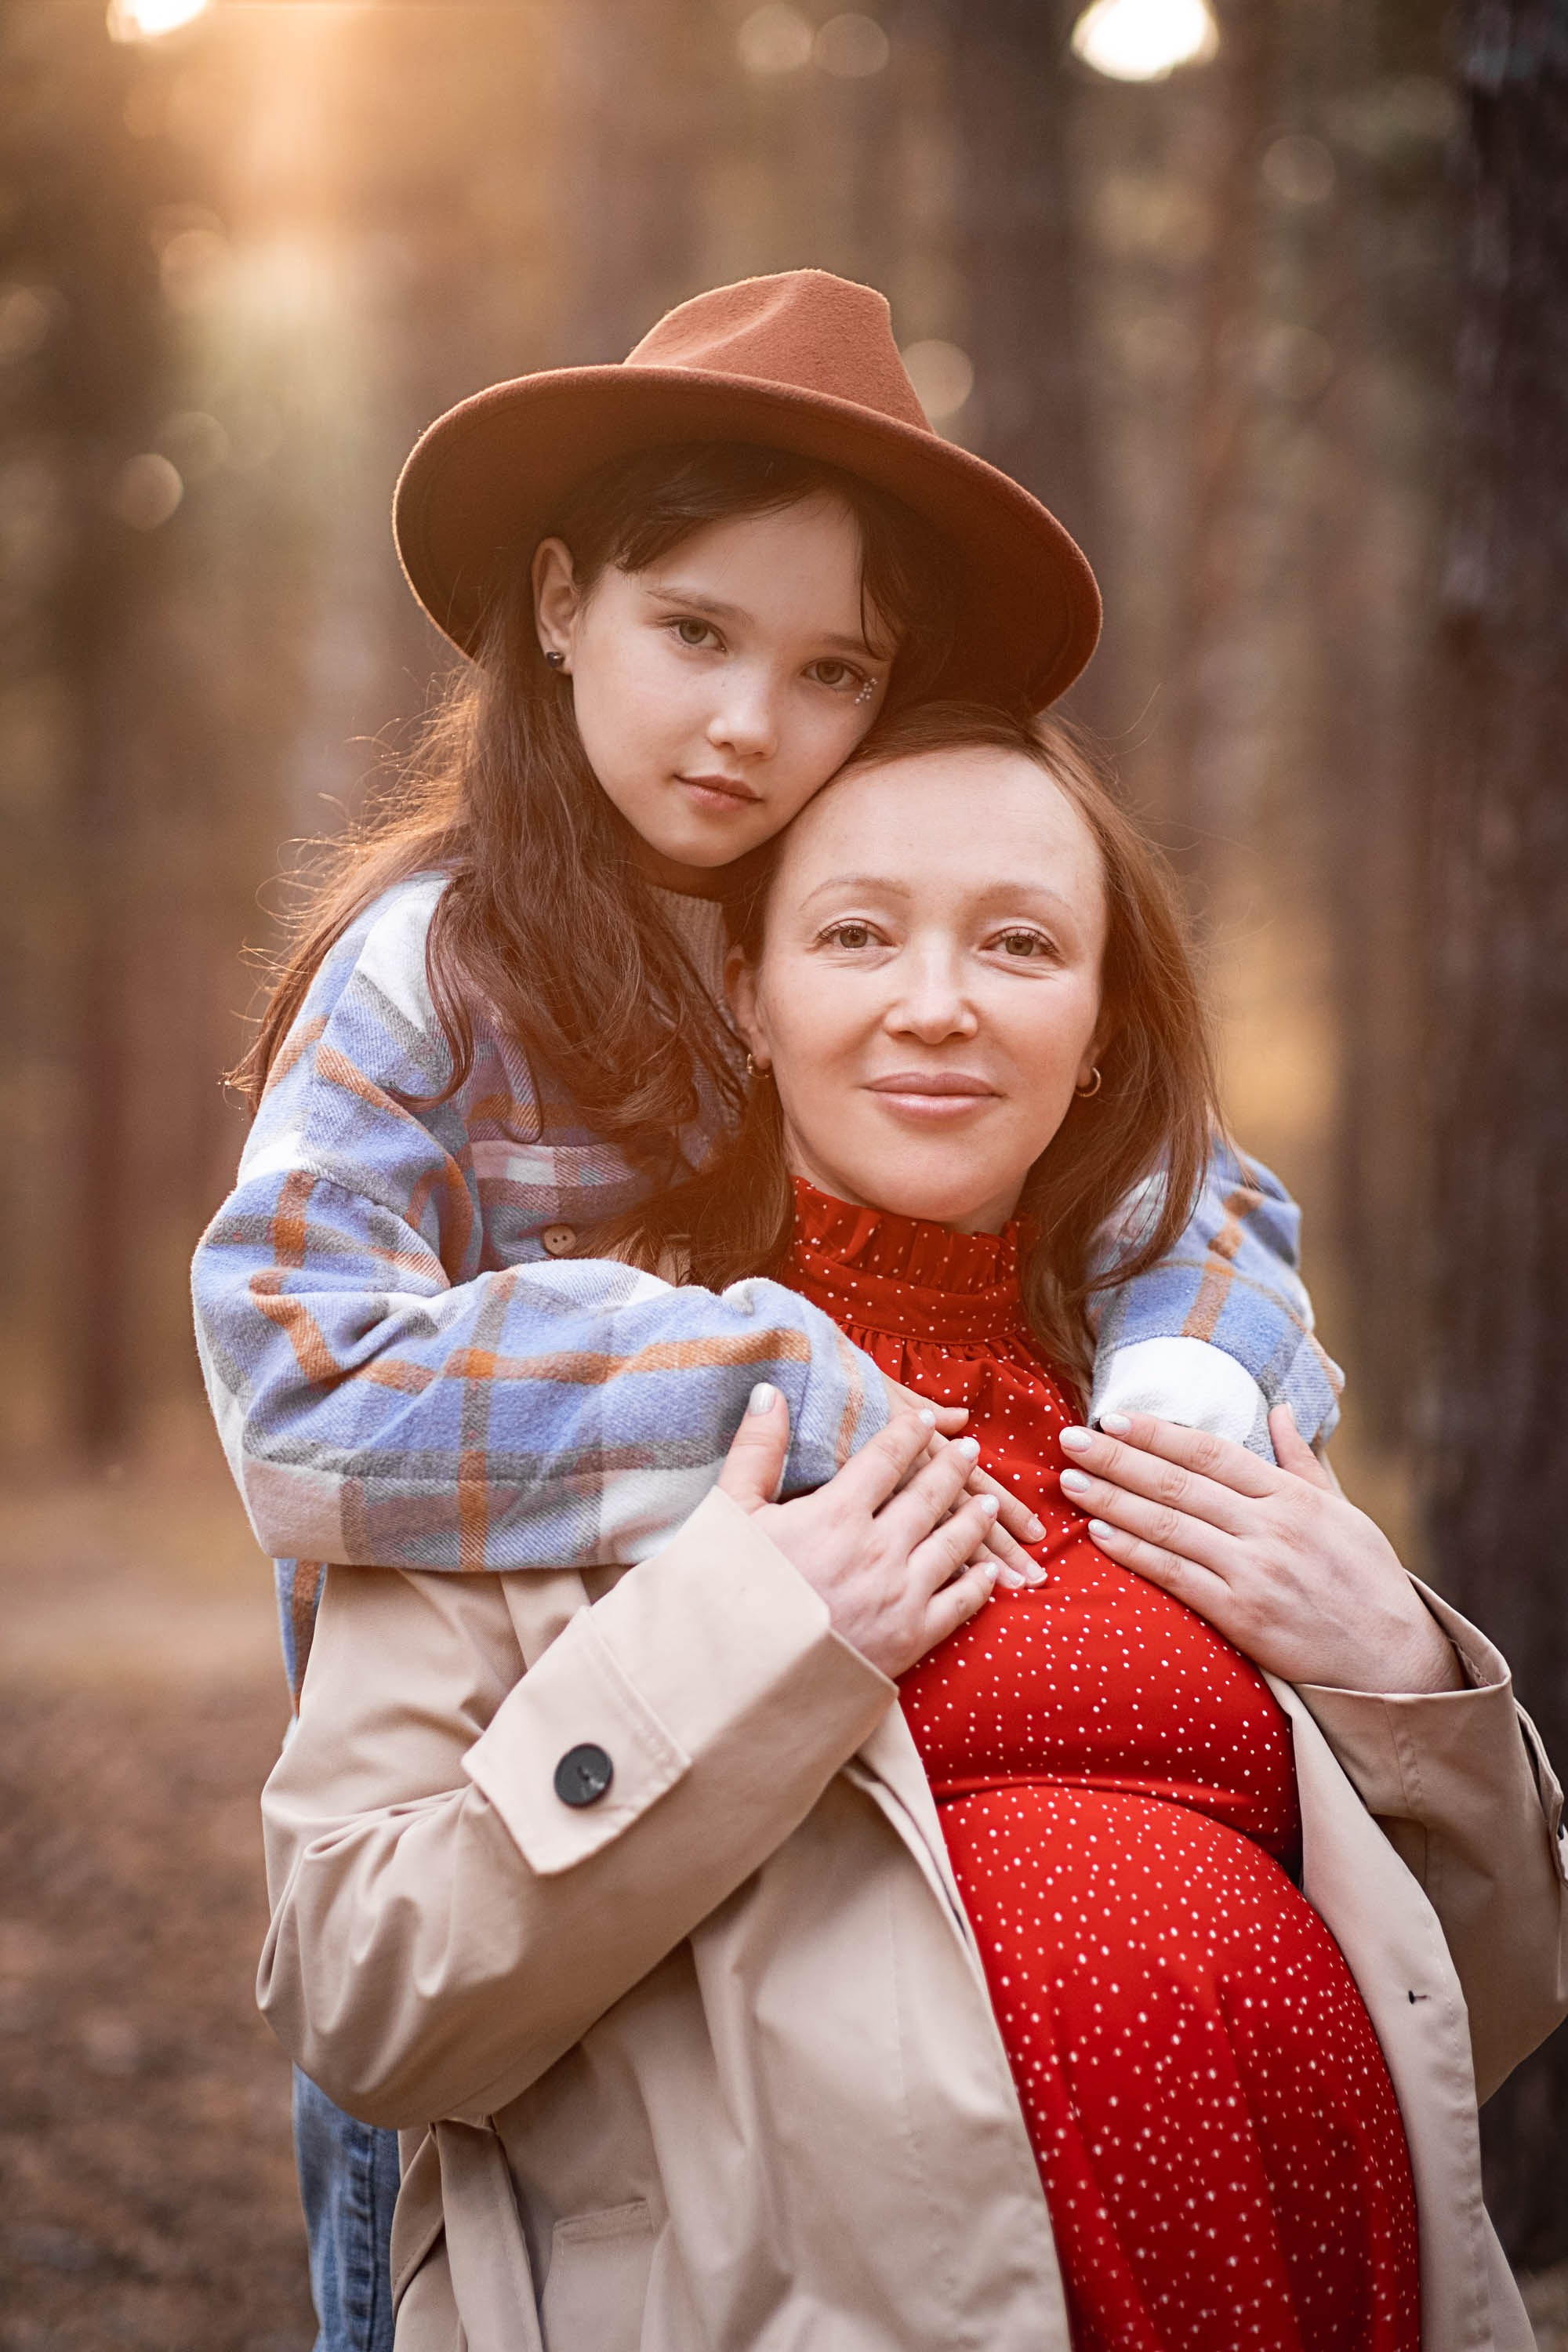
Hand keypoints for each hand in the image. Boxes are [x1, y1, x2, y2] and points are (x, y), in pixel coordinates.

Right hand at [718, 1385, 1001, 1678]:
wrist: (736, 1684)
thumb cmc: (726, 1596)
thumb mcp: (731, 1515)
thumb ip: (756, 1450)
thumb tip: (770, 1391)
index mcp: (836, 1515)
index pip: (885, 1459)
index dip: (908, 1434)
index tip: (926, 1420)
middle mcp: (878, 1550)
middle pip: (928, 1496)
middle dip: (951, 1467)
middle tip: (970, 1449)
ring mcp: (899, 1596)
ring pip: (952, 1545)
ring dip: (972, 1518)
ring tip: (986, 1500)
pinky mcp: (910, 1641)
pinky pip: (958, 1605)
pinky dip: (978, 1585)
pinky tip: (988, 1573)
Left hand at [1056, 1405, 1463, 1695]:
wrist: (1394, 1662)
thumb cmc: (1369, 1584)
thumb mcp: (1345, 1513)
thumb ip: (1303, 1462)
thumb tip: (1280, 1411)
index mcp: (1293, 1497)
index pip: (1212, 1453)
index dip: (1158, 1433)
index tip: (1114, 1416)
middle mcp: (1270, 1528)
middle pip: (1178, 1483)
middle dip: (1118, 1457)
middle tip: (1069, 1437)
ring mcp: (1254, 1572)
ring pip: (1168, 1526)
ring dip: (1112, 1501)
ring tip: (1069, 1480)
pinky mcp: (1241, 1615)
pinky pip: (1175, 1577)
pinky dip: (1134, 1553)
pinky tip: (1099, 1535)